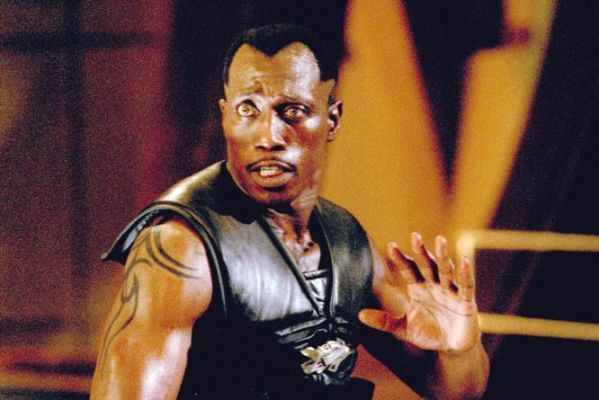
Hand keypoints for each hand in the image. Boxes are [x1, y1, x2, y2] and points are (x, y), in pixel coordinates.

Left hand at [359, 232, 479, 353]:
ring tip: (440, 240)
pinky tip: (464, 261)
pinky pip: (466, 285)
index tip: (390, 245)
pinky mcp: (466, 301)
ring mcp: (450, 291)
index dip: (400, 258)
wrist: (452, 348)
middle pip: (427, 264)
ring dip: (443, 255)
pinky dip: (465, 274)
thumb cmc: (429, 333)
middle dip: (421, 251)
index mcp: (418, 288)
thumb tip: (359, 315)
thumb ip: (384, 321)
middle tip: (415, 235)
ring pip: (446, 270)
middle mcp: (434, 285)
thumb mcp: (404, 329)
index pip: (408, 269)